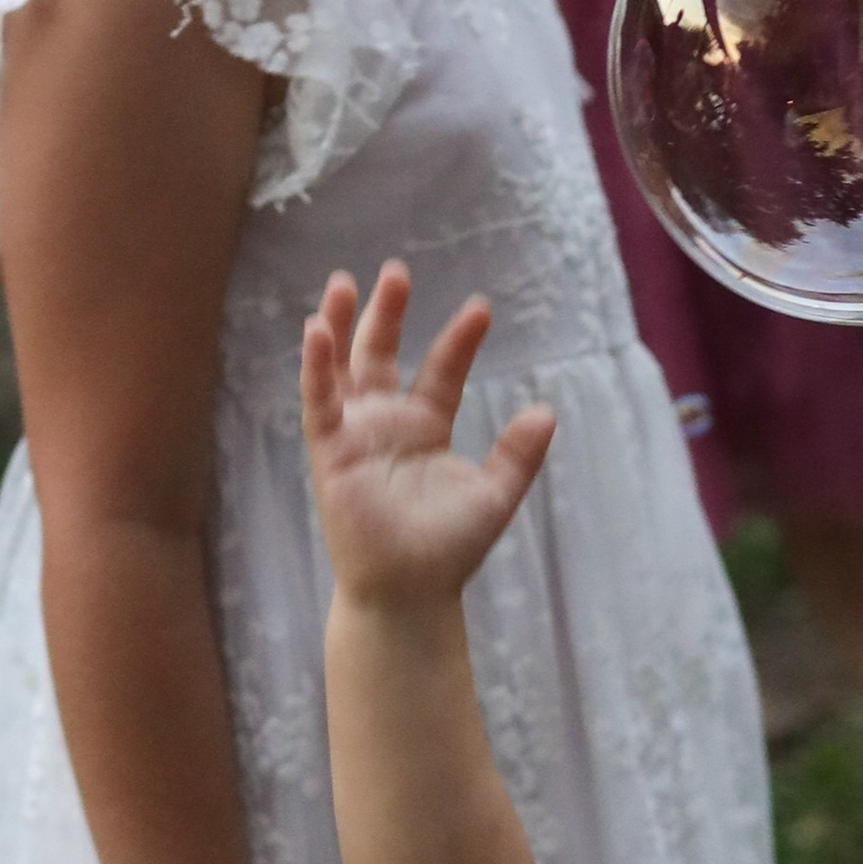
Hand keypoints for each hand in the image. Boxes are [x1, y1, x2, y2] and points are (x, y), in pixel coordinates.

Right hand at [300, 262, 554, 610]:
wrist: (410, 592)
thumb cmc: (449, 551)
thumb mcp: (494, 495)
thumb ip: (518, 455)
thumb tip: (546, 411)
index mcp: (426, 428)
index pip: (442, 371)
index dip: (459, 341)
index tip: (481, 310)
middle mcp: (388, 423)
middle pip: (382, 354)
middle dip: (388, 314)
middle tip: (397, 271)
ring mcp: (356, 434)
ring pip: (344, 368)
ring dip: (343, 325)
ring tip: (346, 282)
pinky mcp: (330, 451)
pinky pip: (319, 401)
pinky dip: (316, 366)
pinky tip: (317, 330)